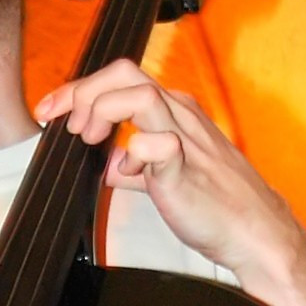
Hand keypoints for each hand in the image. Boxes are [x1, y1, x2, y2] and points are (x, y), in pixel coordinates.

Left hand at [35, 60, 305, 289]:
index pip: (120, 80)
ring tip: (89, 138)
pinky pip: (160, 145)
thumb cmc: (216, 204)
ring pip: (139, 96)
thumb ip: (136, 167)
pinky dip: (136, 150)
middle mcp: (179, 116)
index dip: (79, 90)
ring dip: (102, 110)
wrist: (253, 231)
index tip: (51, 111)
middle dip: (83, 91)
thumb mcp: (166, 176)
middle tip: (65, 123)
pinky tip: (125, 170)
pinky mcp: (186, 169)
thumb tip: (109, 166)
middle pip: (124, 74)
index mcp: (174, 112)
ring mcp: (185, 139)